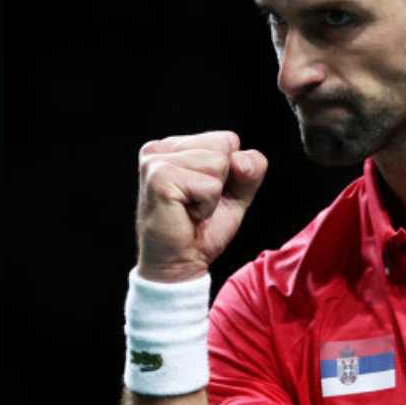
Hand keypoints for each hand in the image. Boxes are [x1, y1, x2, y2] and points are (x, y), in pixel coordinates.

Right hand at [135, 131, 267, 282]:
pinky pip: (209, 186)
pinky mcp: (159, 179)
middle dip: (221, 182)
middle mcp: (159, 149)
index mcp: (173, 146)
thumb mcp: (235, 194)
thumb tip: (239, 160)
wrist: (178, 265)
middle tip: (196, 205)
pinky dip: (206, 206)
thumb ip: (250, 170)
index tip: (203, 194)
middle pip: (224, 146)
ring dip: (212, 196)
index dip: (229, 173)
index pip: (227, 139)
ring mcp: (156, 162)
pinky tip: (186, 215)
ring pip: (218, 163)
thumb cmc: (201, 230)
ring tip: (190, 209)